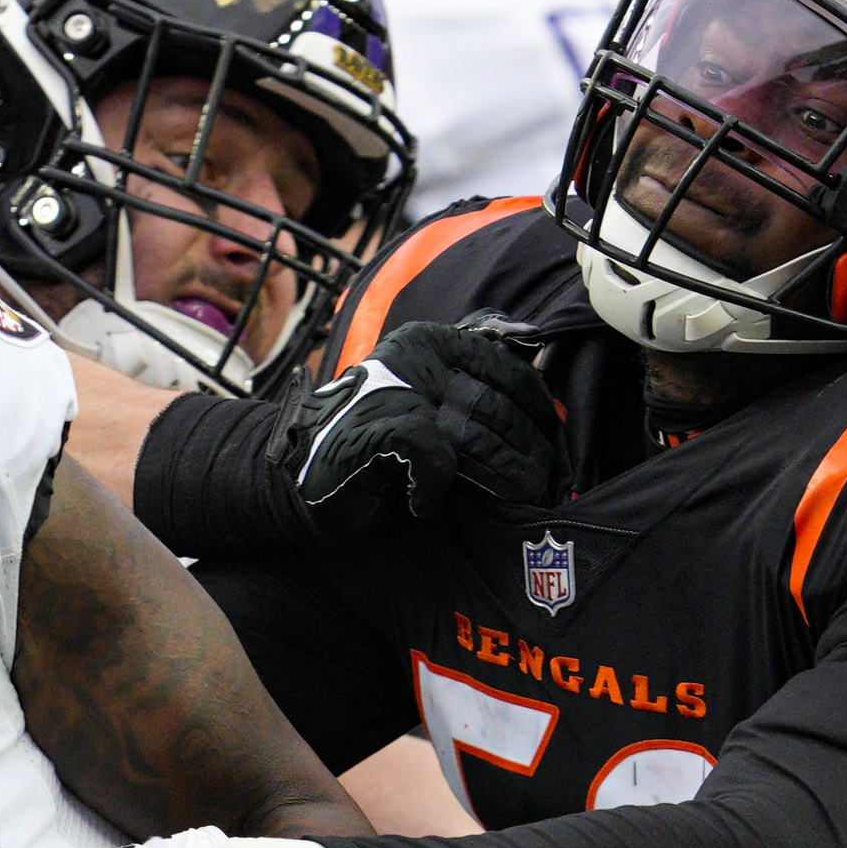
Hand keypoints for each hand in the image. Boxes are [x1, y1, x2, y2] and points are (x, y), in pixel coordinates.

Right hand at [285, 313, 563, 524]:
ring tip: (516, 506)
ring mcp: (397, 390)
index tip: (553, 447)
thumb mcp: (422, 404)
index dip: (539, 414)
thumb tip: (547, 419)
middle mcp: (415, 357)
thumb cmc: (367, 450)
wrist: (293, 475)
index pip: (507, 371)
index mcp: (430, 341)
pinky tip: (426, 506)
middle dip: (529, 457)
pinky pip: (437, 457)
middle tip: (546, 491)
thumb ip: (470, 397)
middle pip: (498, 410)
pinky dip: (437, 487)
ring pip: (478, 437)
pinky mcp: (380, 427)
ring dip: (503, 480)